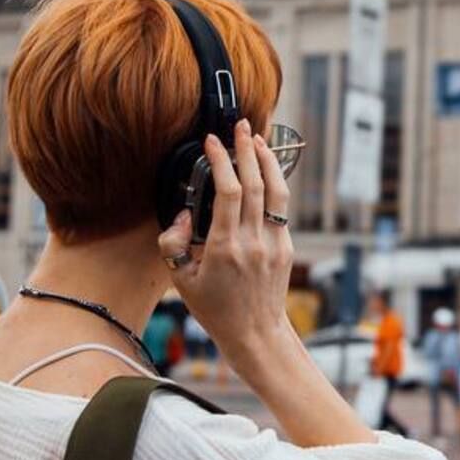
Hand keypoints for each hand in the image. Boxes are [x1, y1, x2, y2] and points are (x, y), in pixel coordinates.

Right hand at [159, 120, 296, 361]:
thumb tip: (183, 215)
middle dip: (248, 149)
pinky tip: (266, 172)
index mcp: (225, 247)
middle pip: (256, 183)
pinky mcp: (286, 247)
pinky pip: (281, 209)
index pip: (228, 192)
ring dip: (268, 161)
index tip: (212, 142)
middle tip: (240, 126)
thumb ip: (173, 244)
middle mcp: (253, 241)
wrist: (255, 333)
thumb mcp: (181, 280)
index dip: (221, 161)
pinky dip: (274, 185)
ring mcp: (273, 243)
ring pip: (276, 192)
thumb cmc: (215, 309)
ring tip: (259, 139)